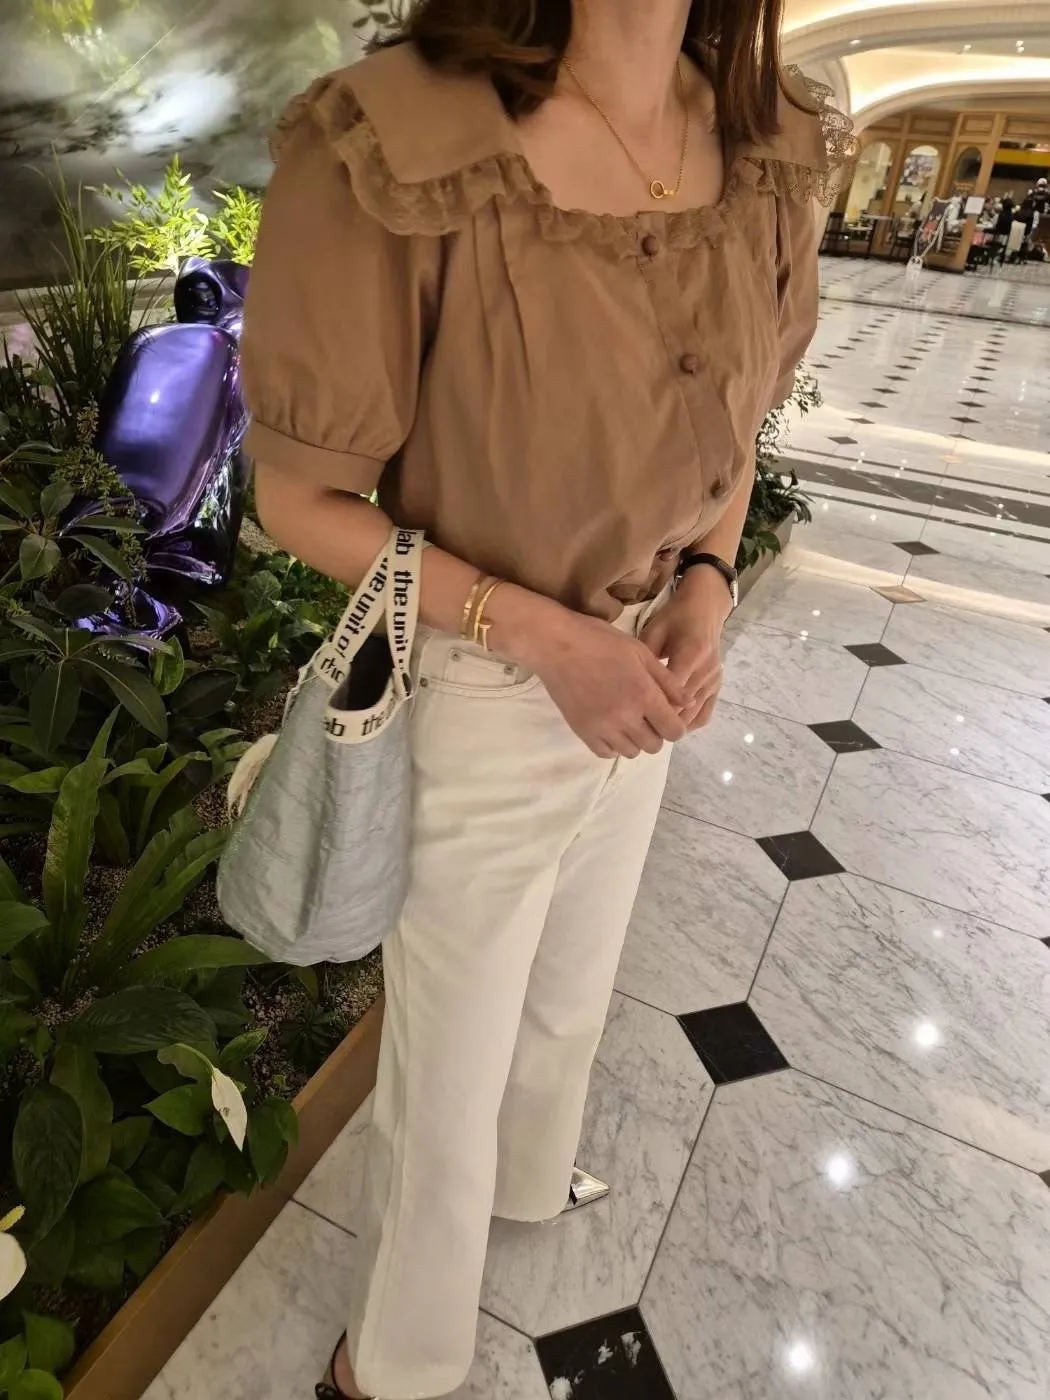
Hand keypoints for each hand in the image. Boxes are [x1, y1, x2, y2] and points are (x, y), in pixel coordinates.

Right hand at [510, 603, 687, 758]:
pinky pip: (606, 753)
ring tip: (628, 720)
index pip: (674, 731)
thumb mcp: (641, 652)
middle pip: (654, 745)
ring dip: (635, 739)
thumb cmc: (600, 641)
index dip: (676, 726)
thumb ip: (667, 681)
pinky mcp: (582, 731)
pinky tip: (611, 727)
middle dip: (656, 733)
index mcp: (644, 695)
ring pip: (632, 751)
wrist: (555, 645)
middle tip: (647, 715)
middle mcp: (625, 717)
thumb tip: (688, 702)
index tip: (668, 716)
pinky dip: (614, 745)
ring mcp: (602, 727)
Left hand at [640, 569, 730, 730]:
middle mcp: (706, 670)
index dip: (653, 707)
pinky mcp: (717, 686)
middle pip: (683, 707)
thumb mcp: (655, 630)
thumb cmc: (675, 617)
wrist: (704, 609)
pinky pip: (705, 715)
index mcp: (691, 653)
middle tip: (636, 729)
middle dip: (660, 720)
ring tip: (650, 730)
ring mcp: (714, 680)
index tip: (633, 715)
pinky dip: (688, 723)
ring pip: (693, 715)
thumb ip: (645, 658)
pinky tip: (670, 725)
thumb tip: (627, 685)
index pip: (672, 691)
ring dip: (673, 725)